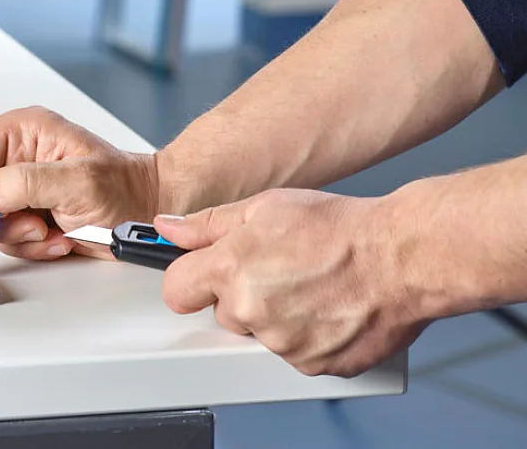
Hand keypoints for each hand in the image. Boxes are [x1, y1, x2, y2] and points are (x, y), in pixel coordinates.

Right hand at [0, 107, 159, 260]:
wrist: (151, 214)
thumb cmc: (127, 188)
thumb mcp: (78, 182)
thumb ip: (26, 182)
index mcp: (24, 132)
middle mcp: (18, 157)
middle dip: (1, 217)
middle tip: (33, 223)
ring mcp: (23, 187)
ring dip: (20, 236)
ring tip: (52, 230)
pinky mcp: (29, 213)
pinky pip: (8, 236)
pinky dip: (32, 246)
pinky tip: (59, 238)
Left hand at [157, 190, 425, 376]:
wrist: (402, 259)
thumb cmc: (340, 229)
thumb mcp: (264, 207)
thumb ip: (208, 223)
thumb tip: (168, 227)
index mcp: (230, 269)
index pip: (177, 289)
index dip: (190, 278)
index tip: (202, 273)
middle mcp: (252, 311)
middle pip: (222, 313)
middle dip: (241, 294)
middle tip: (277, 270)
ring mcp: (284, 344)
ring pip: (261, 334)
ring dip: (276, 316)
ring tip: (310, 285)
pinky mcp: (315, 364)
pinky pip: (295, 353)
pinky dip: (307, 335)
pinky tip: (326, 307)